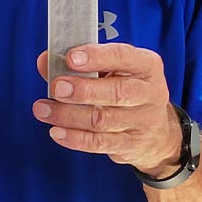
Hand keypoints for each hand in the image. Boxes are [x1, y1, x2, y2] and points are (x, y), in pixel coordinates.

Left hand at [32, 44, 178, 175]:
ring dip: (68, 115)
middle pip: (116, 92)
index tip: (71, 58)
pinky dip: (74, 138)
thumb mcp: (113, 71)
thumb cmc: (128, 91)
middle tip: (57, 88)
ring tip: (43, 109)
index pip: (123, 57)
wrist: (157, 133)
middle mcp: (149, 93)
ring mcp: (142, 122)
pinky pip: (99, 143)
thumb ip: (80, 65)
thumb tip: (45, 61)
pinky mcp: (130, 145)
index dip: (97, 57)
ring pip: (102, 120)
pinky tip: (56, 131)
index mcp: (146, 65)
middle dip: (83, 90)